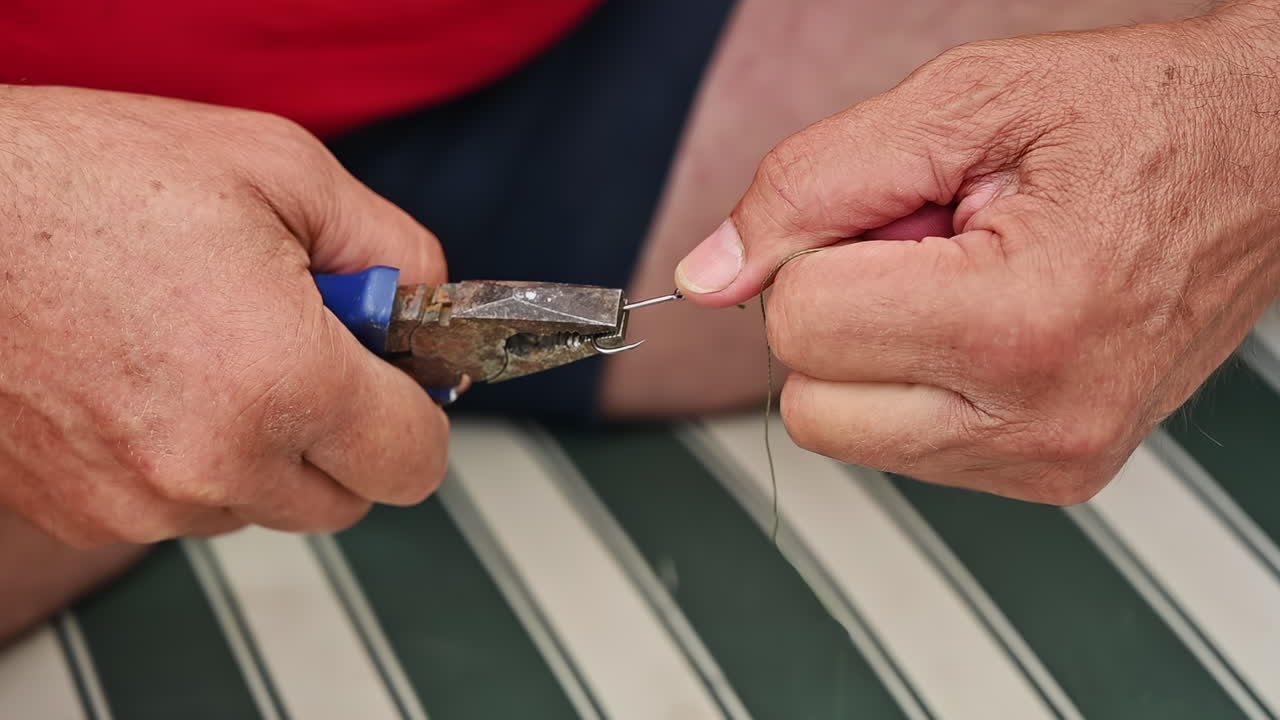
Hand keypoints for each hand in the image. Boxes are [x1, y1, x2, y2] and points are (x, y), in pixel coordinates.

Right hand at [0, 85, 447, 545]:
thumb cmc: (87, 178)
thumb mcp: (282, 170)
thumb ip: (393, 249)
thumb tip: (428, 304)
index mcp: (280, 382)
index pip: (414, 462)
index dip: (415, 412)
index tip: (394, 376)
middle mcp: (213, 463)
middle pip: (346, 497)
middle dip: (344, 430)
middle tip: (301, 346)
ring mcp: (140, 501)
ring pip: (263, 504)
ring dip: (263, 446)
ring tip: (207, 347)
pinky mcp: (85, 512)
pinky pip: (184, 507)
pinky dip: (191, 456)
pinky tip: (153, 377)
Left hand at [675, 4, 1279, 502]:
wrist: (1263, 158)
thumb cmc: (1138, 117)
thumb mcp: (963, 102)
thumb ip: (811, 184)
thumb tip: (708, 272)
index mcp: (1018, 320)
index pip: (801, 327)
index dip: (815, 253)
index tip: (882, 217)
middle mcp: (1041, 416)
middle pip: (812, 404)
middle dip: (837, 315)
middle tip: (921, 251)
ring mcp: (1054, 458)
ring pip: (850, 435)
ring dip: (877, 352)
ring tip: (967, 280)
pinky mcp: (1058, 475)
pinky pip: (907, 447)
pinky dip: (919, 384)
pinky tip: (987, 322)